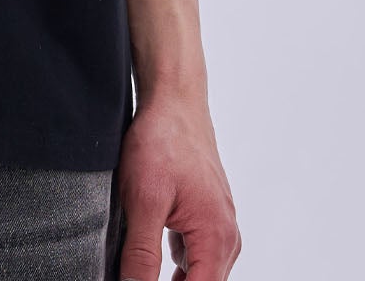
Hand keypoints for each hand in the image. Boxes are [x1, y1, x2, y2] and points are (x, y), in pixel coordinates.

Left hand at [116, 89, 241, 279]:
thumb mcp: (143, 201)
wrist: (174, 101)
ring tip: (143, 266)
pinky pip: (198, 252)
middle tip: (137, 274)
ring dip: (177, 279)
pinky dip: (180, 261)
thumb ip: (142, 253)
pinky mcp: (209, 215)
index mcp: (217, 238)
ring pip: (201, 272)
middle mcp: (227, 237)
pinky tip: (155, 251)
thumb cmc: (162, 142)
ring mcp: (221, 225)